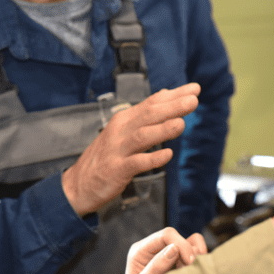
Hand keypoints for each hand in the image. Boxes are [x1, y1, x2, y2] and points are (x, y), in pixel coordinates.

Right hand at [62, 83, 199, 215]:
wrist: (79, 185)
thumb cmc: (105, 157)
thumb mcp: (122, 131)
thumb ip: (144, 114)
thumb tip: (165, 95)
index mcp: (124, 120)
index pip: (151, 103)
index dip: (173, 95)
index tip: (194, 89)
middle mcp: (120, 131)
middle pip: (148, 115)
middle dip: (172, 107)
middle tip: (193, 100)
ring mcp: (117, 150)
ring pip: (141, 136)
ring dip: (162, 130)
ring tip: (181, 124)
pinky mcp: (116, 170)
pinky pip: (136, 163)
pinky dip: (152, 159)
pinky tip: (167, 155)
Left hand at [124, 227, 207, 273]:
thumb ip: (155, 267)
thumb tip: (173, 249)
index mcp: (140, 250)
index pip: (166, 235)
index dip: (181, 244)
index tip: (190, 261)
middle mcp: (154, 248)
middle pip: (179, 238)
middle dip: (189, 254)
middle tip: (188, 273)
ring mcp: (167, 253)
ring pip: (190, 242)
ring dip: (194, 257)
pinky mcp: (178, 260)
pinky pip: (195, 251)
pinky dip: (199, 259)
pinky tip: (193, 272)